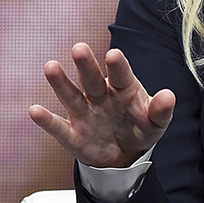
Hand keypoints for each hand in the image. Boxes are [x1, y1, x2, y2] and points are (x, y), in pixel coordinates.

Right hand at [28, 43, 174, 167]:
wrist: (124, 153)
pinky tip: (34, 110)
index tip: (113, 54)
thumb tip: (169, 96)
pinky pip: (58, 127)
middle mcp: (101, 96)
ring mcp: (85, 113)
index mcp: (123, 88)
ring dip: (61, 83)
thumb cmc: (141, 128)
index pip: (121, 74)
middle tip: (79, 48)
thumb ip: (161, 110)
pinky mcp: (73, 134)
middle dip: (86, 65)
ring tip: (51, 67)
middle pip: (92, 79)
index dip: (117, 65)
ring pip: (72, 96)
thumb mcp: (155, 122)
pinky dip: (46, 121)